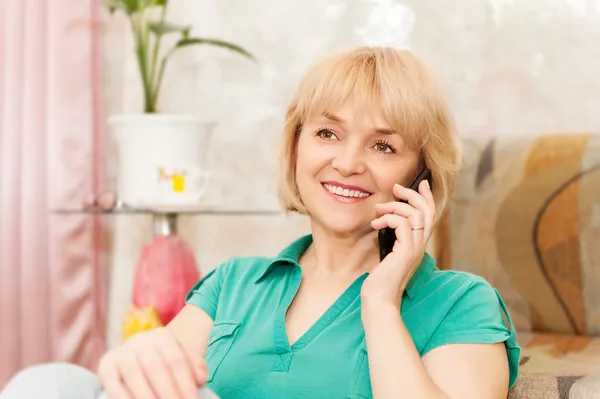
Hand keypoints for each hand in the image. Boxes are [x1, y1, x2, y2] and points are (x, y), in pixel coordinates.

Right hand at [97, 327, 206, 398]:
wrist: (141, 355)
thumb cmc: (167, 363)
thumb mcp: (183, 360)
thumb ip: (194, 367)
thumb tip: (201, 378)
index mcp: (163, 337)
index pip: (175, 360)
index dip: (184, 382)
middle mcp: (140, 341)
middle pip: (155, 366)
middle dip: (167, 391)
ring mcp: (122, 351)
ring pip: (133, 373)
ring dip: (145, 395)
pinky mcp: (106, 364)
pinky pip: (111, 381)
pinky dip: (121, 396)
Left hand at [361, 180, 434, 307]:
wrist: (379, 299)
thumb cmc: (380, 280)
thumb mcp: (388, 252)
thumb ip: (393, 237)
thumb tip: (386, 218)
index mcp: (418, 244)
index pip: (430, 215)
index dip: (427, 197)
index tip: (422, 183)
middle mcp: (421, 245)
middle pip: (426, 211)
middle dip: (412, 194)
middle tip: (395, 188)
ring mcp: (415, 249)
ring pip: (415, 214)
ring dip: (394, 207)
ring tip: (378, 211)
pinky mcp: (406, 252)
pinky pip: (403, 224)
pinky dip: (389, 219)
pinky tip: (376, 225)